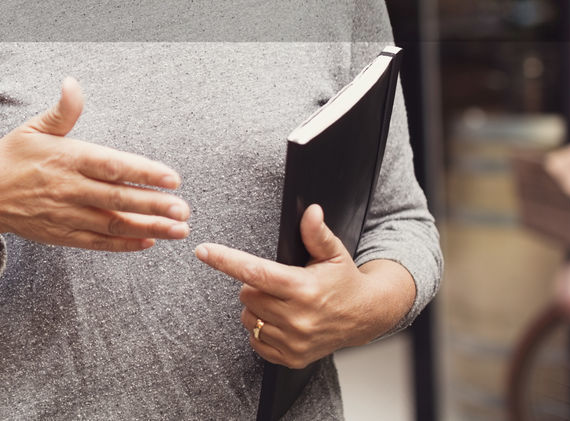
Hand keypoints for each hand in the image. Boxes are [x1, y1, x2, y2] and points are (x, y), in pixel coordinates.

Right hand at [0, 76, 188, 271]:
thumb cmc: (11, 157)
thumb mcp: (33, 128)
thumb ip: (62, 111)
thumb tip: (73, 83)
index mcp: (65, 157)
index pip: (111, 165)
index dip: (143, 172)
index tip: (172, 178)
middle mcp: (67, 188)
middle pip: (117, 198)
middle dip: (154, 205)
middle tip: (184, 209)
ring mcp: (65, 214)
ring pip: (113, 224)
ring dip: (148, 227)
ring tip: (178, 229)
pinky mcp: (61, 235)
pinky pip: (98, 242)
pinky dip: (124, 244)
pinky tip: (148, 241)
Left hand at [195, 204, 414, 368]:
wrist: (366, 317)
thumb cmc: (345, 281)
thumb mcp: (334, 254)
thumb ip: (317, 234)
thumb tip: (310, 211)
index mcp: (304, 288)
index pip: (256, 272)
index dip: (226, 260)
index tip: (203, 251)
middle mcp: (298, 318)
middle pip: (247, 296)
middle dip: (253, 286)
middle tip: (276, 284)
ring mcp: (295, 341)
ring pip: (248, 319)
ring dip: (256, 309)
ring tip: (281, 303)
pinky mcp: (292, 358)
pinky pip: (255, 342)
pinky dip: (260, 331)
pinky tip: (281, 322)